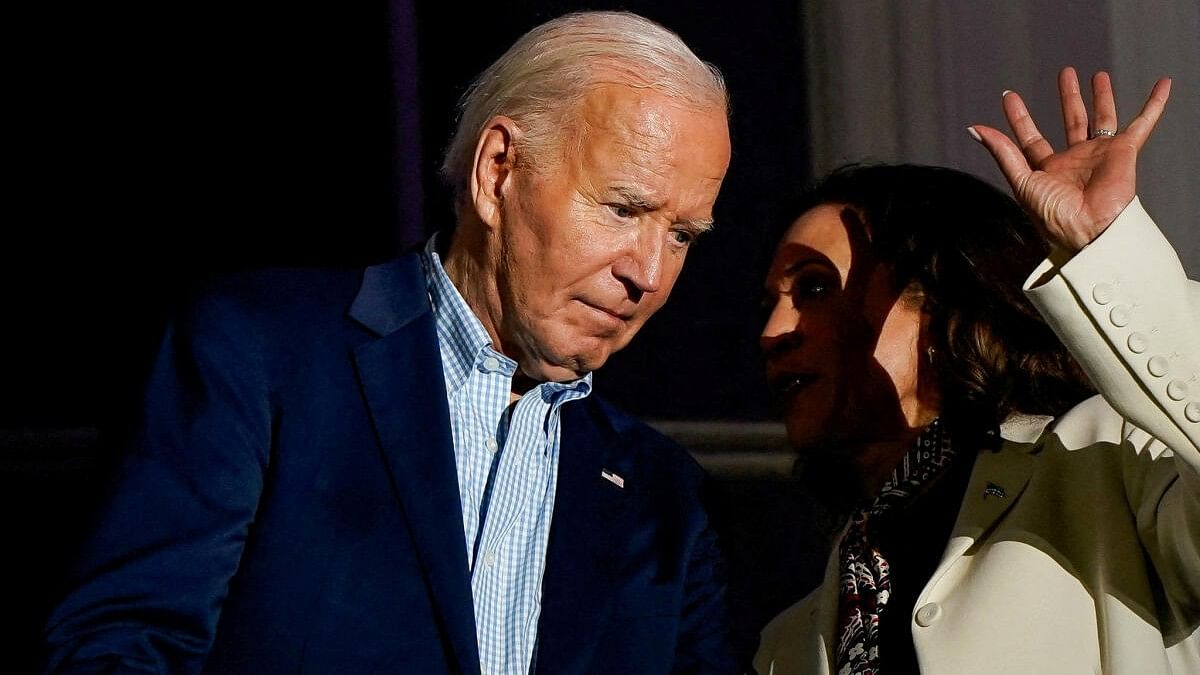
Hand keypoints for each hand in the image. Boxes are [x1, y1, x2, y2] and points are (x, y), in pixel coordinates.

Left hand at [969, 67, 1170, 251]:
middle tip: (1066, 73)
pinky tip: (1162, 84)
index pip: (1031, 137)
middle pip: (1071, 120)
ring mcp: (1100, 154)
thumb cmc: (1055, 215)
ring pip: (1103, 117)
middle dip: (1068, 97)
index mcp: (1048, 169)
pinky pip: (1143, 122)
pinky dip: (1154, 104)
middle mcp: (1075, 160)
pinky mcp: (1124, 151)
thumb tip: (974, 128)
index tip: (1010, 96)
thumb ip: (1002, 152)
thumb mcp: (1022, 181)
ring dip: (1100, 96)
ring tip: (1096, 75)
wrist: (1091, 229)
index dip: (1020, 117)